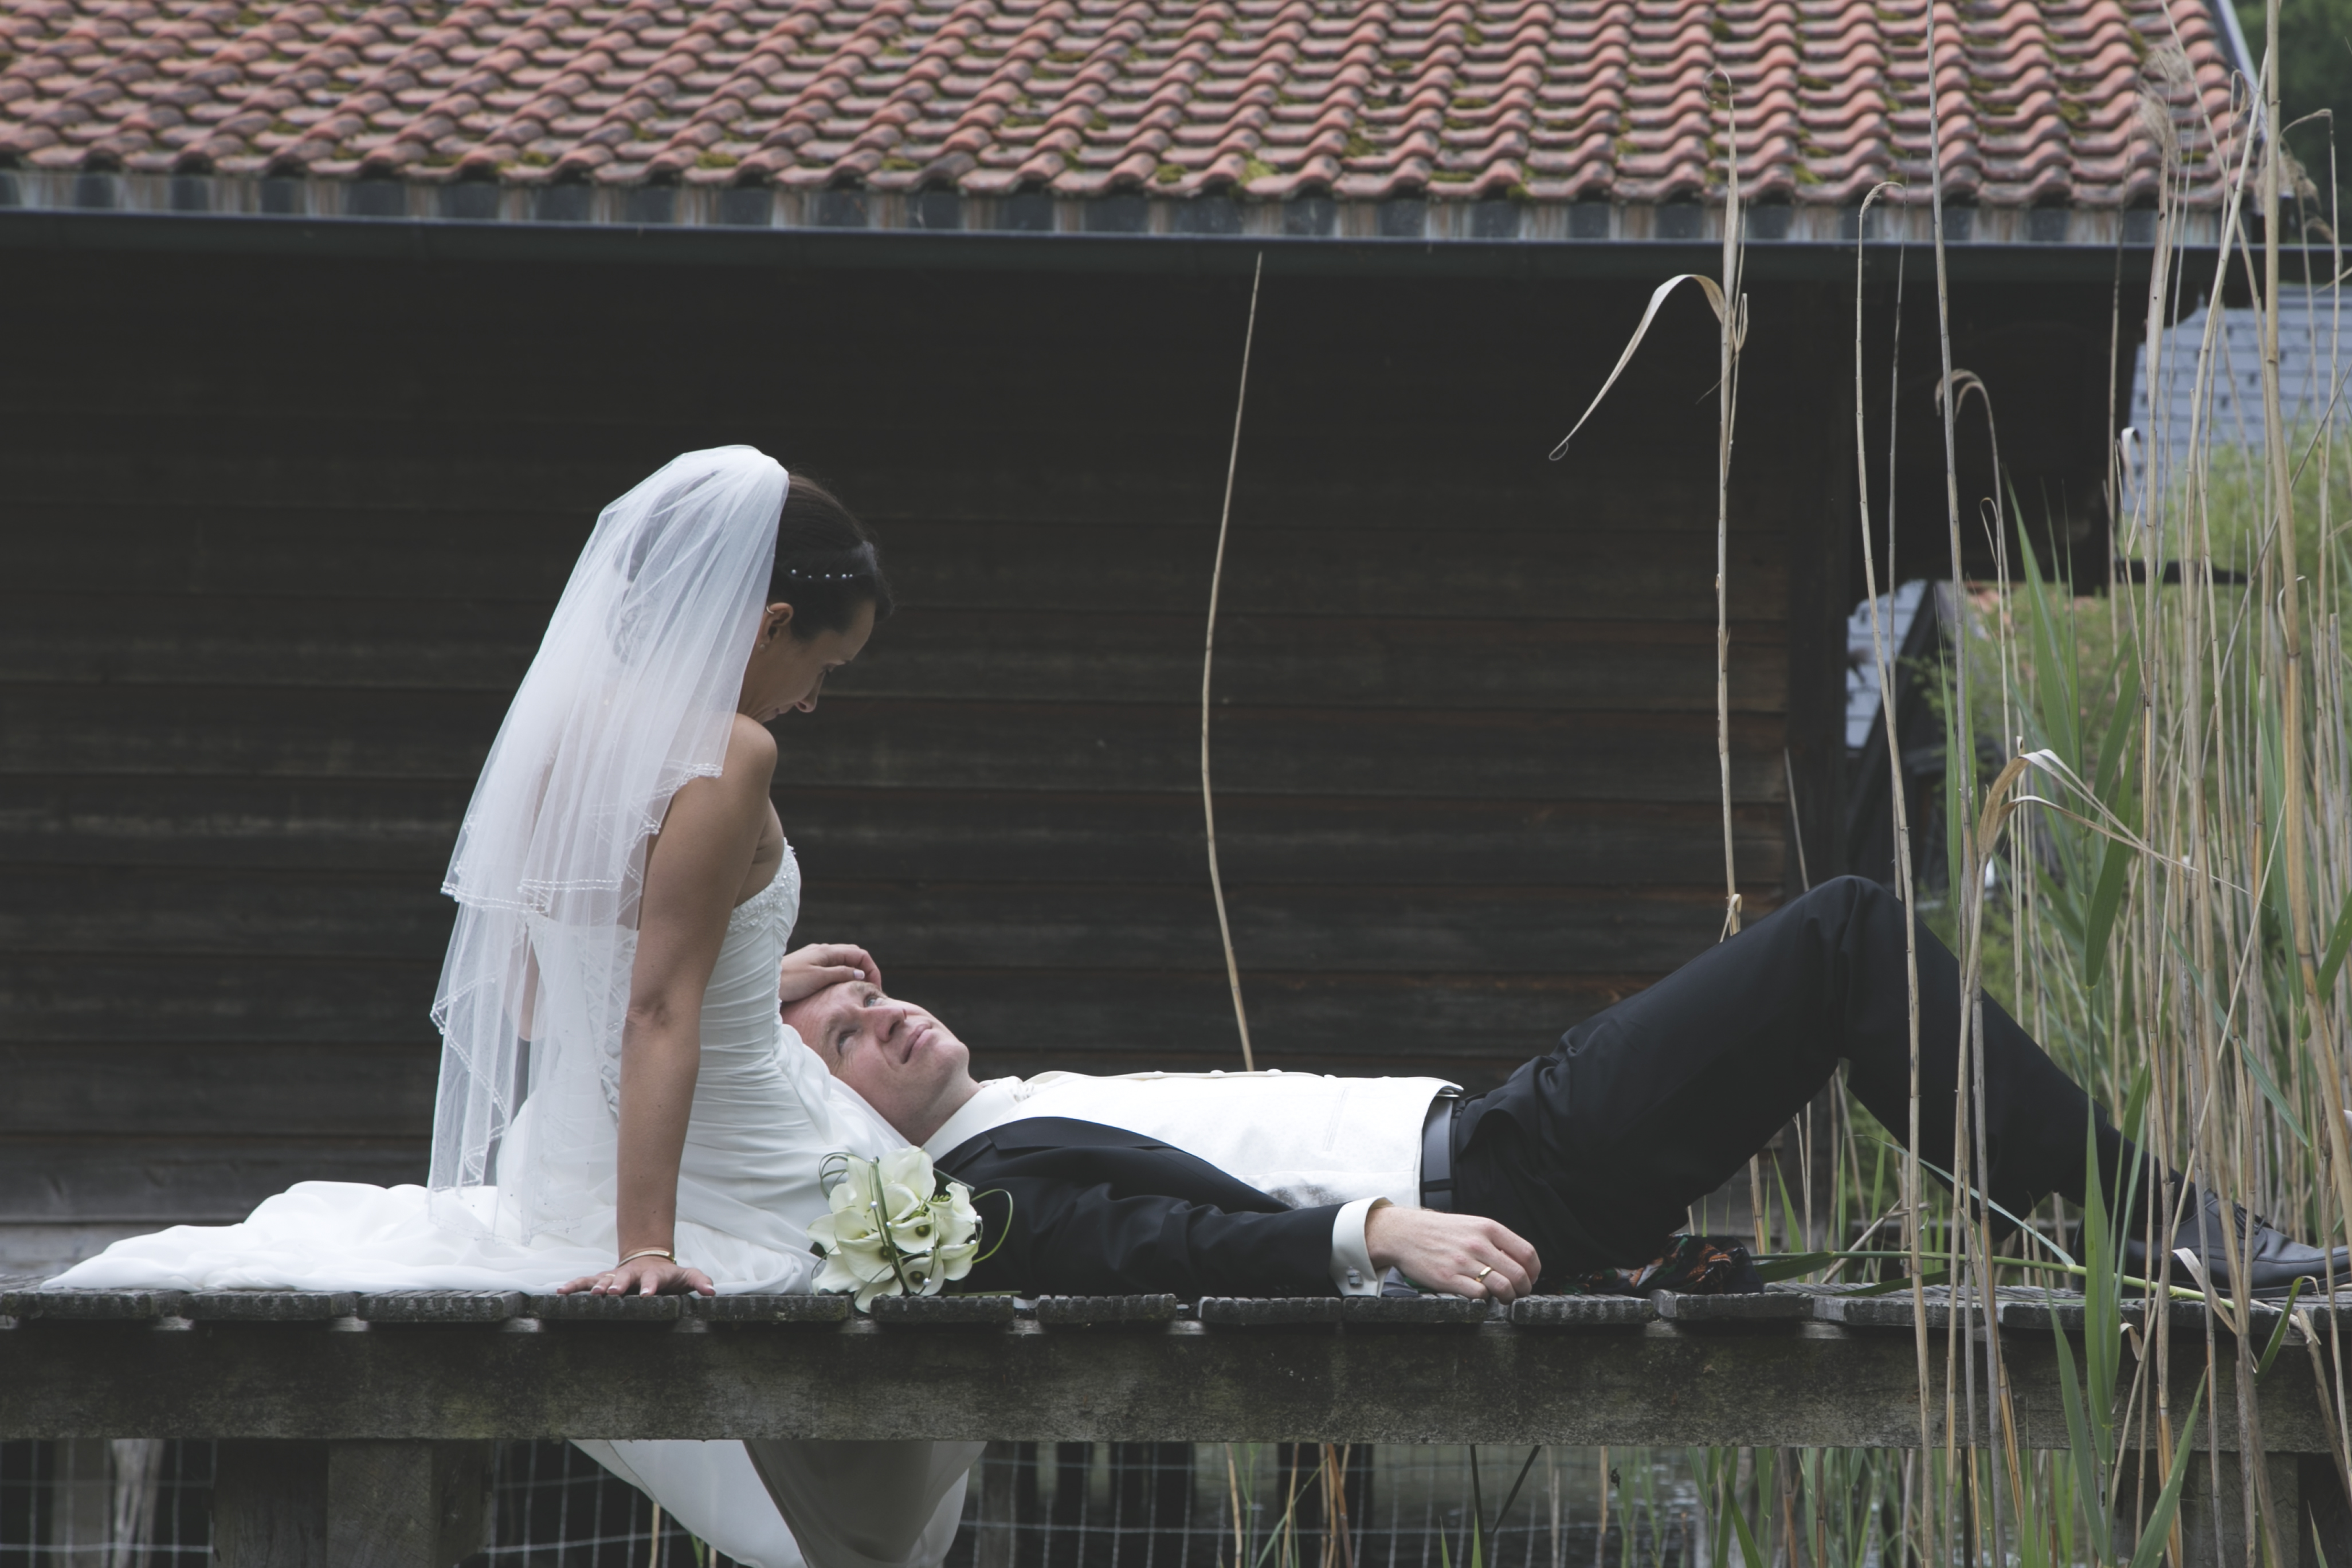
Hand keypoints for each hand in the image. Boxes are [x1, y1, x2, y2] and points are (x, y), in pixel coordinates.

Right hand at [557, 1255, 716, 1297]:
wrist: (649, 1261)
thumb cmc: (669, 1276)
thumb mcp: (686, 1277)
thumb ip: (699, 1281)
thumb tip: (712, 1293)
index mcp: (652, 1275)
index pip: (653, 1280)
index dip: (651, 1286)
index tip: (648, 1295)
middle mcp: (631, 1275)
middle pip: (624, 1278)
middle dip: (618, 1284)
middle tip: (612, 1293)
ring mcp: (615, 1277)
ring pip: (602, 1279)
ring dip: (594, 1286)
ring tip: (588, 1294)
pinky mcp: (602, 1280)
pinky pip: (585, 1282)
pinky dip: (573, 1286)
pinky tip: (559, 1292)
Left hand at [779, 942, 881, 1003]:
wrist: (764, 981)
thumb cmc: (790, 980)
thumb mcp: (818, 978)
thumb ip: (841, 973)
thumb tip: (860, 973)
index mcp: (828, 951)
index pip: (860, 954)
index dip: (871, 969)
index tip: (875, 986)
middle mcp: (824, 951)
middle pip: (854, 955)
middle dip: (866, 970)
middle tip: (870, 988)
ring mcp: (816, 958)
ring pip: (843, 961)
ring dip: (855, 973)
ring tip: (858, 989)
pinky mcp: (810, 966)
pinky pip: (833, 967)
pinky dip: (843, 974)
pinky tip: (841, 987)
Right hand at [1365, 1206, 1539, 1301]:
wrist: (1403, 1232)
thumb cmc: (1438, 1231)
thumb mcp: (1471, 1224)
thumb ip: (1494, 1240)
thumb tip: (1518, 1261)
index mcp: (1487, 1228)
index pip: (1527, 1253)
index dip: (1534, 1271)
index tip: (1531, 1278)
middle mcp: (1478, 1243)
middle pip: (1519, 1274)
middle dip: (1523, 1289)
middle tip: (1518, 1293)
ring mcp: (1463, 1261)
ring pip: (1503, 1287)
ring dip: (1507, 1297)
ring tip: (1502, 1298)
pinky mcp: (1448, 1278)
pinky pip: (1479, 1295)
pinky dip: (1484, 1300)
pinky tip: (1480, 1296)